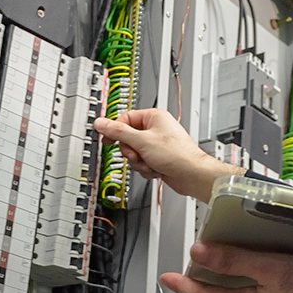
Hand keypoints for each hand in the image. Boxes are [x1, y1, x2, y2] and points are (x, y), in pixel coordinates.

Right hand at [94, 108, 235, 201]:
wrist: (192, 175)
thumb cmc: (176, 154)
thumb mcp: (141, 141)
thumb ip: (119, 132)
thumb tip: (101, 123)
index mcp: (153, 117)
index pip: (125, 119)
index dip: (116, 130)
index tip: (108, 140)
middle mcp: (156, 129)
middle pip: (128, 138)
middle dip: (132, 151)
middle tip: (137, 155)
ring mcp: (157, 144)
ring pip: (135, 153)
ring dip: (139, 162)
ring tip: (150, 163)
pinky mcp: (158, 158)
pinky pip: (142, 162)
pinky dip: (146, 168)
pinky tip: (156, 169)